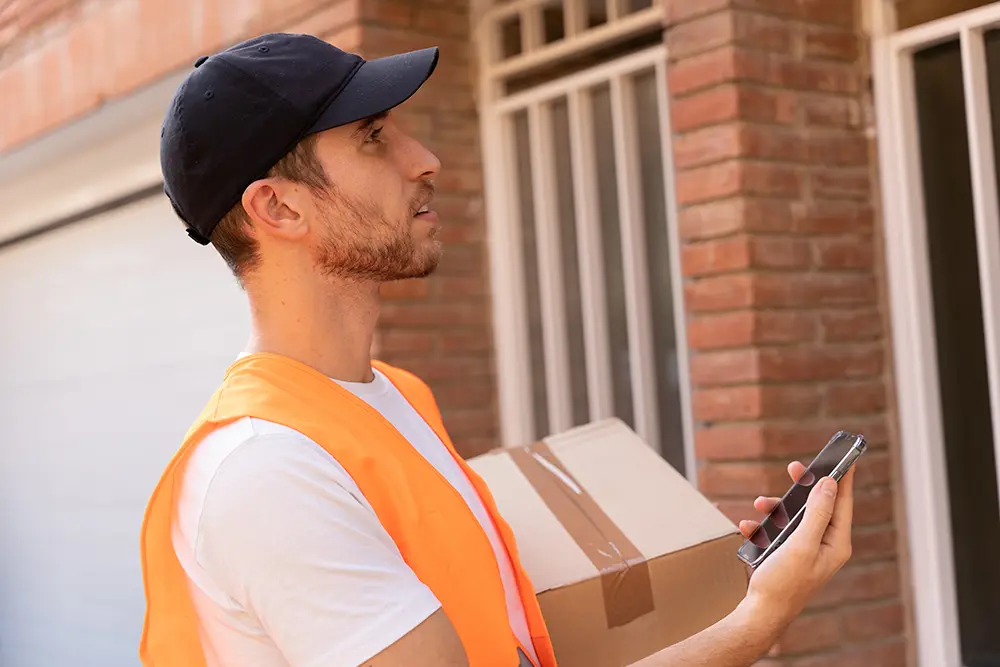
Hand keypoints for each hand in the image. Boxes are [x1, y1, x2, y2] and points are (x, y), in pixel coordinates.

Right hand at [739, 462, 855, 630]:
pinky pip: (777, 530)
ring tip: (758, 505)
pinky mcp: (788, 552)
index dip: (843, 479)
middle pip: (818, 505)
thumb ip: (818, 513)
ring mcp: (806, 548)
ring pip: (794, 515)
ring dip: (775, 508)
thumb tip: (831, 485)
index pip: (843, 503)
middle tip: (796, 468)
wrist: (761, 613)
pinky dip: (762, 526)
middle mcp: (824, 544)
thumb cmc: (784, 583)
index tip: (845, 458)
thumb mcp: (802, 544)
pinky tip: (748, 528)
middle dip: (802, 489)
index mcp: (836, 543)